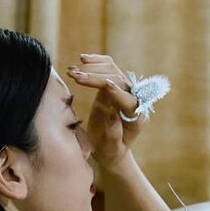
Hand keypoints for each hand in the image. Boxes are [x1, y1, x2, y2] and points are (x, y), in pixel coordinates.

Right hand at [65, 54, 145, 169]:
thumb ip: (114, 134)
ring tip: (72, 71)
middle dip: (96, 77)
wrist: (109, 148)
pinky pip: (108, 67)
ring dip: (92, 67)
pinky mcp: (114, 84)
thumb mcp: (112, 149)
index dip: (118, 92)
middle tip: (75, 77)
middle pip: (118, 80)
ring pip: (112, 70)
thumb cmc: (111, 151)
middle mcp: (133, 99)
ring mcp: (124, 89)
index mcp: (137, 116)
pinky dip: (96, 62)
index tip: (106, 85)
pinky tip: (83, 59)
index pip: (129, 100)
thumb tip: (111, 113)